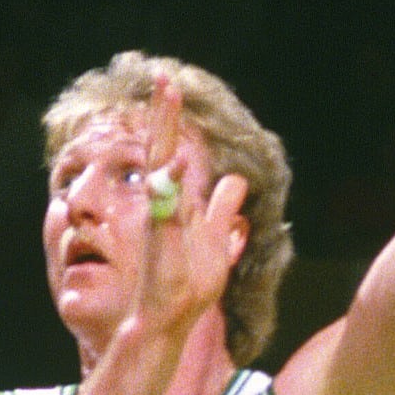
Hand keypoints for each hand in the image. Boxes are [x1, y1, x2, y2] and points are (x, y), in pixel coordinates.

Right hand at [130, 77, 244, 338]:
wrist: (168, 317)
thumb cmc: (187, 282)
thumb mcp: (217, 240)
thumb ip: (223, 210)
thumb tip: (235, 181)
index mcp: (173, 201)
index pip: (171, 151)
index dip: (170, 121)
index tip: (170, 86)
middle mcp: (162, 204)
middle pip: (161, 148)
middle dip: (163, 114)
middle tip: (163, 77)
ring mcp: (158, 218)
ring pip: (160, 166)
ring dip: (163, 130)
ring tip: (168, 94)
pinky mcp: (159, 237)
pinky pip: (164, 203)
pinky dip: (171, 180)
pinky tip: (178, 158)